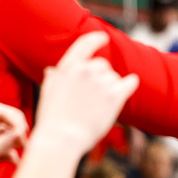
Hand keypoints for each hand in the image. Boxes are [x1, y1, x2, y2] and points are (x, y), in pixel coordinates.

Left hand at [0, 103, 26, 177]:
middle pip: (6, 121)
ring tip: (23, 152)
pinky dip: (13, 156)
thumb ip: (0, 144)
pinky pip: (5, 151)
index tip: (21, 133)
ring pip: (8, 136)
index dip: (14, 118)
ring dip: (17, 143)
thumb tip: (18, 134)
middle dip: (18, 130)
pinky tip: (16, 164)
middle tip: (24, 143)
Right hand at [30, 31, 139, 152]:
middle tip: (95, 96)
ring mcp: (100, 82)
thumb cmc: (52, 120)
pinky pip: (129, 83)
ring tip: (99, 106)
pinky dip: (130, 84)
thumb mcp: (47, 93)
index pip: (85, 45)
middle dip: (101, 76)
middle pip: (102, 65)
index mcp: (67, 67)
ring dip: (111, 87)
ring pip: (114, 78)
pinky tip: (131, 84)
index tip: (103, 38)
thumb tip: (52, 71)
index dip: (96, 39)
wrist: (61, 139)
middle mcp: (84, 70)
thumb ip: (54, 79)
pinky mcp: (114, 95)